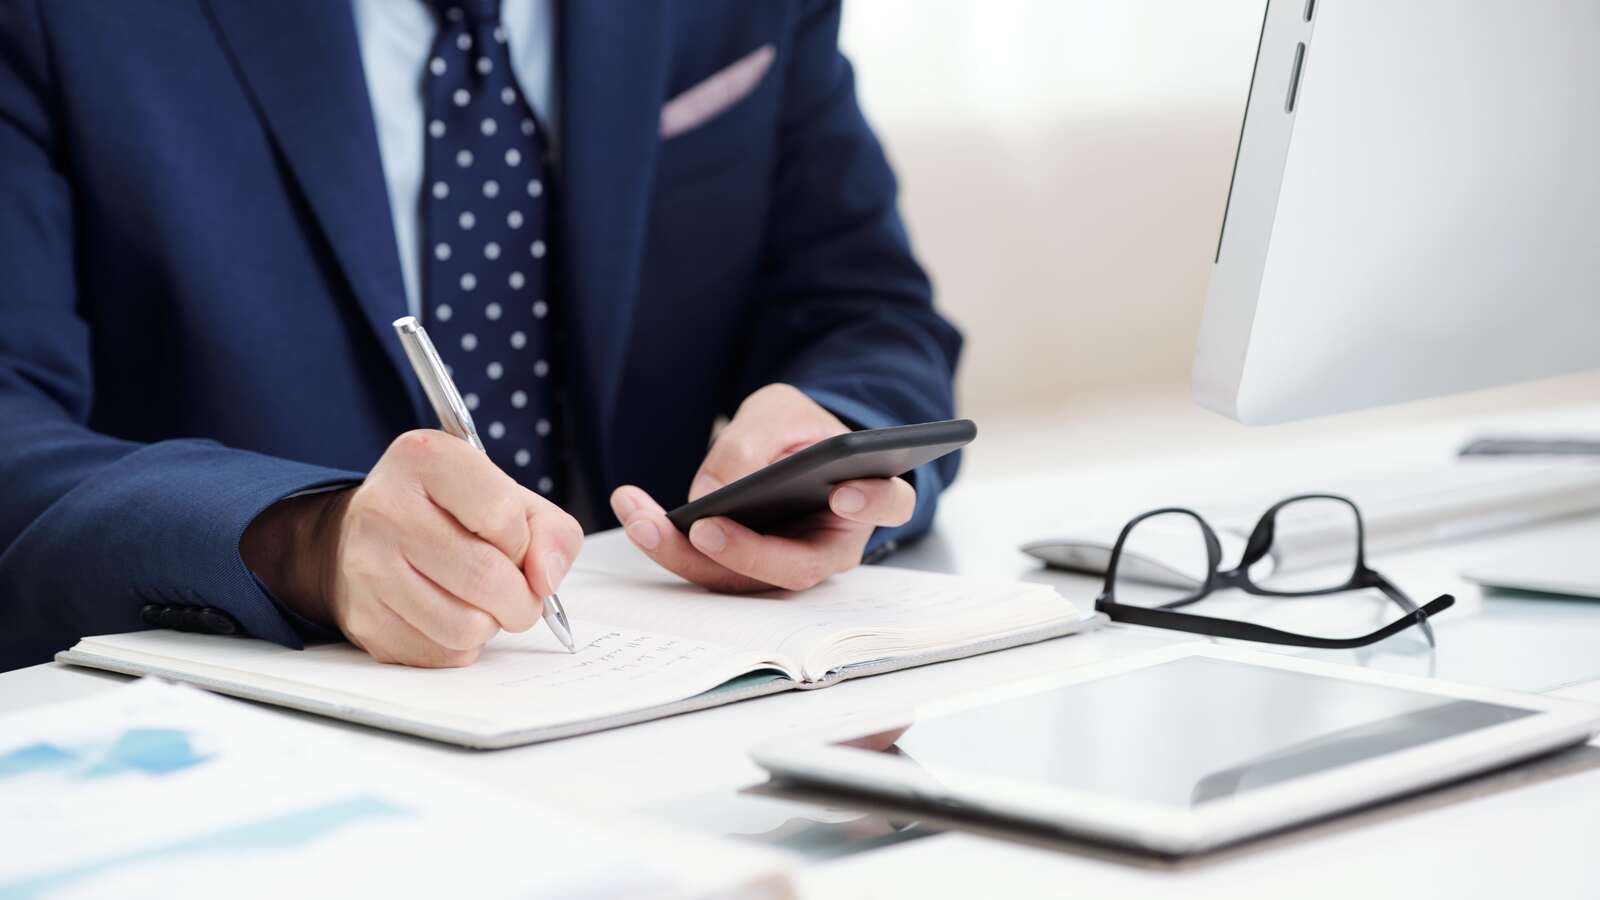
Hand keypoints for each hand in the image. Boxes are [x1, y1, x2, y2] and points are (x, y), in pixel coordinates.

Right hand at [242, 430, 582, 666]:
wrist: (364, 536)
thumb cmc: (449, 514)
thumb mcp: (508, 496)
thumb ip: (550, 530)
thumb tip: (546, 580)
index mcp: (425, 459)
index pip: (501, 514)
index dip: (524, 542)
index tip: (517, 546)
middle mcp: (385, 507)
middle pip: (486, 577)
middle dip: (522, 599)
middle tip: (520, 595)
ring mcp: (367, 566)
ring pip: (466, 626)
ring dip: (491, 623)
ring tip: (481, 602)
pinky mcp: (364, 619)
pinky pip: (441, 653)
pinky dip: (461, 645)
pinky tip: (450, 615)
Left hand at [609, 384, 914, 591]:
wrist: (782, 446)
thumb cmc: (795, 428)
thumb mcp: (776, 411)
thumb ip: (754, 442)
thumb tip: (713, 495)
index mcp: (866, 495)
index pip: (888, 504)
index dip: (871, 502)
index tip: (842, 493)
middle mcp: (832, 545)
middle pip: (798, 566)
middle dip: (745, 552)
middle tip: (702, 527)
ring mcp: (788, 565)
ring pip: (744, 579)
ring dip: (686, 553)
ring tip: (641, 515)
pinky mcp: (746, 570)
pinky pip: (711, 569)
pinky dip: (670, 546)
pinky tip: (637, 514)